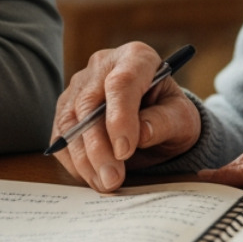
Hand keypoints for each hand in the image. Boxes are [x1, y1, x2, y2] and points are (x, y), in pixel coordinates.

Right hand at [51, 42, 200, 192]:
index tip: (125, 151)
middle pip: (89, 104)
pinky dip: (73, 161)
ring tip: (105, 183)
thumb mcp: (181, 118)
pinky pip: (60, 136)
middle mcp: (102, 65)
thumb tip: (140, 134)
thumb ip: (164, 122)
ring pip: (70, 122)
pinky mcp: (66, 109)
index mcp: (136, 58)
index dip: (120, 118)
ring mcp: (79, 86)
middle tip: (113, 179)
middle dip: (99, 147)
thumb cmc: (170, 113)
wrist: (156, 119)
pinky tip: (92, 176)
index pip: (121, 83)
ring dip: (84, 159)